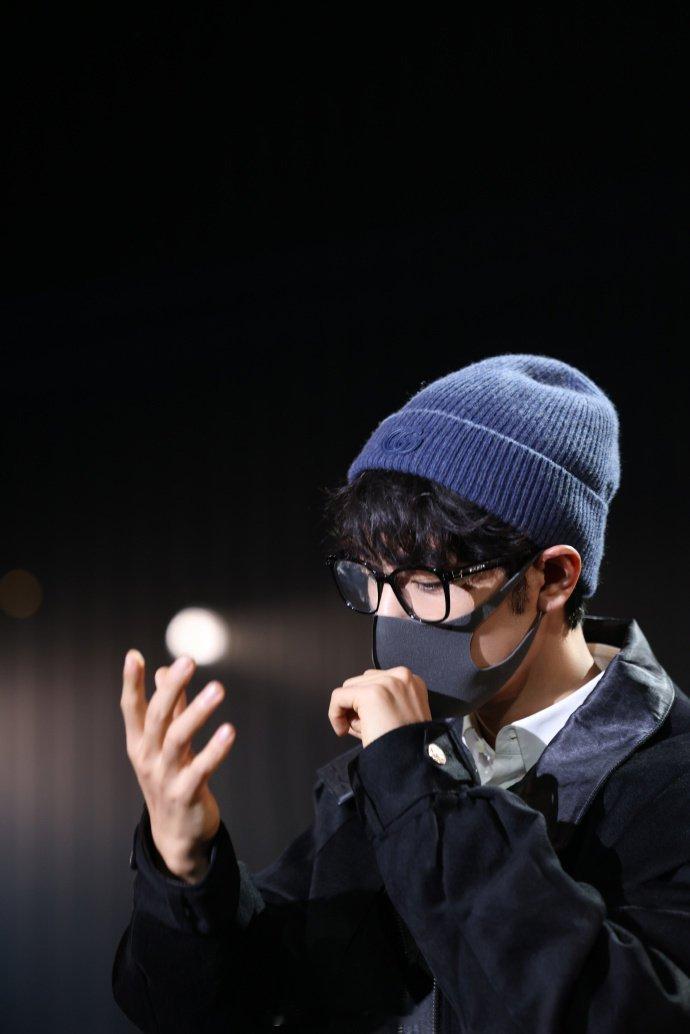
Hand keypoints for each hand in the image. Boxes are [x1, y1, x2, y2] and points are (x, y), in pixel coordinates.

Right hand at [120, 649, 235, 883]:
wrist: (175, 835)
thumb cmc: (170, 780)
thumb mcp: (164, 745)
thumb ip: (168, 708)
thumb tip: (163, 671)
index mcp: (139, 743)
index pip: (132, 708)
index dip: (131, 682)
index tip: (134, 655)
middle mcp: (147, 758)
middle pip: (156, 717)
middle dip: (171, 687)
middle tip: (188, 660)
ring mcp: (164, 778)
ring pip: (177, 739)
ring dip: (197, 712)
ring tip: (218, 688)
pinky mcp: (185, 795)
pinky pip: (200, 769)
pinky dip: (215, 750)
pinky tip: (230, 731)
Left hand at [328, 666, 431, 747]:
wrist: (411, 763)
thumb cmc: (404, 747)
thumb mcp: (400, 716)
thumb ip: (383, 703)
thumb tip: (352, 705)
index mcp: (412, 682)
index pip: (377, 682)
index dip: (366, 704)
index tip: (368, 723)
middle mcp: (402, 676)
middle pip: (361, 683)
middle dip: (357, 706)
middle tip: (364, 729)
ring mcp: (387, 682)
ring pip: (349, 688)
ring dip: (349, 711)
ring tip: (363, 730)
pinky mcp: (371, 693)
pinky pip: (338, 696)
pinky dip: (335, 714)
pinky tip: (343, 730)